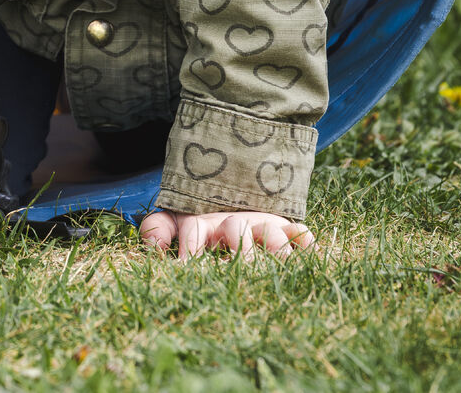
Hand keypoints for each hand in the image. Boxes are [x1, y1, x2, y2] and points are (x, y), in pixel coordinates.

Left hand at [139, 209, 316, 260]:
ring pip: (271, 230)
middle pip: (236, 229)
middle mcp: (233, 224)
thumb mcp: (176, 221)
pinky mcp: (285, 230)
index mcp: (203, 223)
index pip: (193, 229)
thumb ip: (158, 227)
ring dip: (275, 243)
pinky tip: (307, 246)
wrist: (233, 193)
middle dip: (239, 246)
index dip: (188, 246)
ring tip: (280, 258)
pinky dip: (304, 238)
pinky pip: (299, 232)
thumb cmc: (200, 220)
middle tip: (240, 261)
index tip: (185, 266)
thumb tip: (153, 243)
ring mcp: (260, 225)